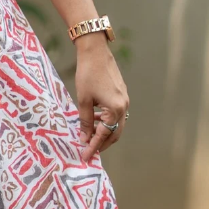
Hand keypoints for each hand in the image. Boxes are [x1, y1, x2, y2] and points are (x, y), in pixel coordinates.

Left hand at [73, 36, 128, 159]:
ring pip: (116, 125)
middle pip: (114, 134)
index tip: (85, 157)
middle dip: (102, 144)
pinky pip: (116, 114)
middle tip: (89, 151)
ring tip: (89, 137)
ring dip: (104, 132)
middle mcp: (124, 107)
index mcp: (115, 110)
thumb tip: (84, 139)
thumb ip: (85, 121)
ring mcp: (125, 101)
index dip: (93, 147)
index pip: (103, 135)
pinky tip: (95, 120)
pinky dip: (107, 121)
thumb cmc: (87, 75)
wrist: (96, 52)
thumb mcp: (84, 100)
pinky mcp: (122, 95)